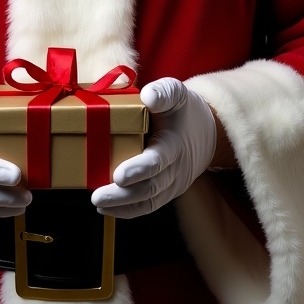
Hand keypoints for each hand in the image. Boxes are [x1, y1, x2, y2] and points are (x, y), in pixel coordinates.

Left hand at [90, 77, 216, 218]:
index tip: (118, 175)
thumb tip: (148, 96)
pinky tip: (108, 209)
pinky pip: (149, 205)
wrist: (205, 132)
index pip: (158, 160)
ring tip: (99, 204)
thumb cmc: (183, 110)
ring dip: (122, 206)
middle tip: (97, 197)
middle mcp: (176, 168)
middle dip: (123, 195)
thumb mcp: (177, 92)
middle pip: (150, 187)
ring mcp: (173, 183)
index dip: (139, 169)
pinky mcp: (167, 192)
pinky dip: (129, 211)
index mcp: (175, 143)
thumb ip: (164, 92)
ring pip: (149, 200)